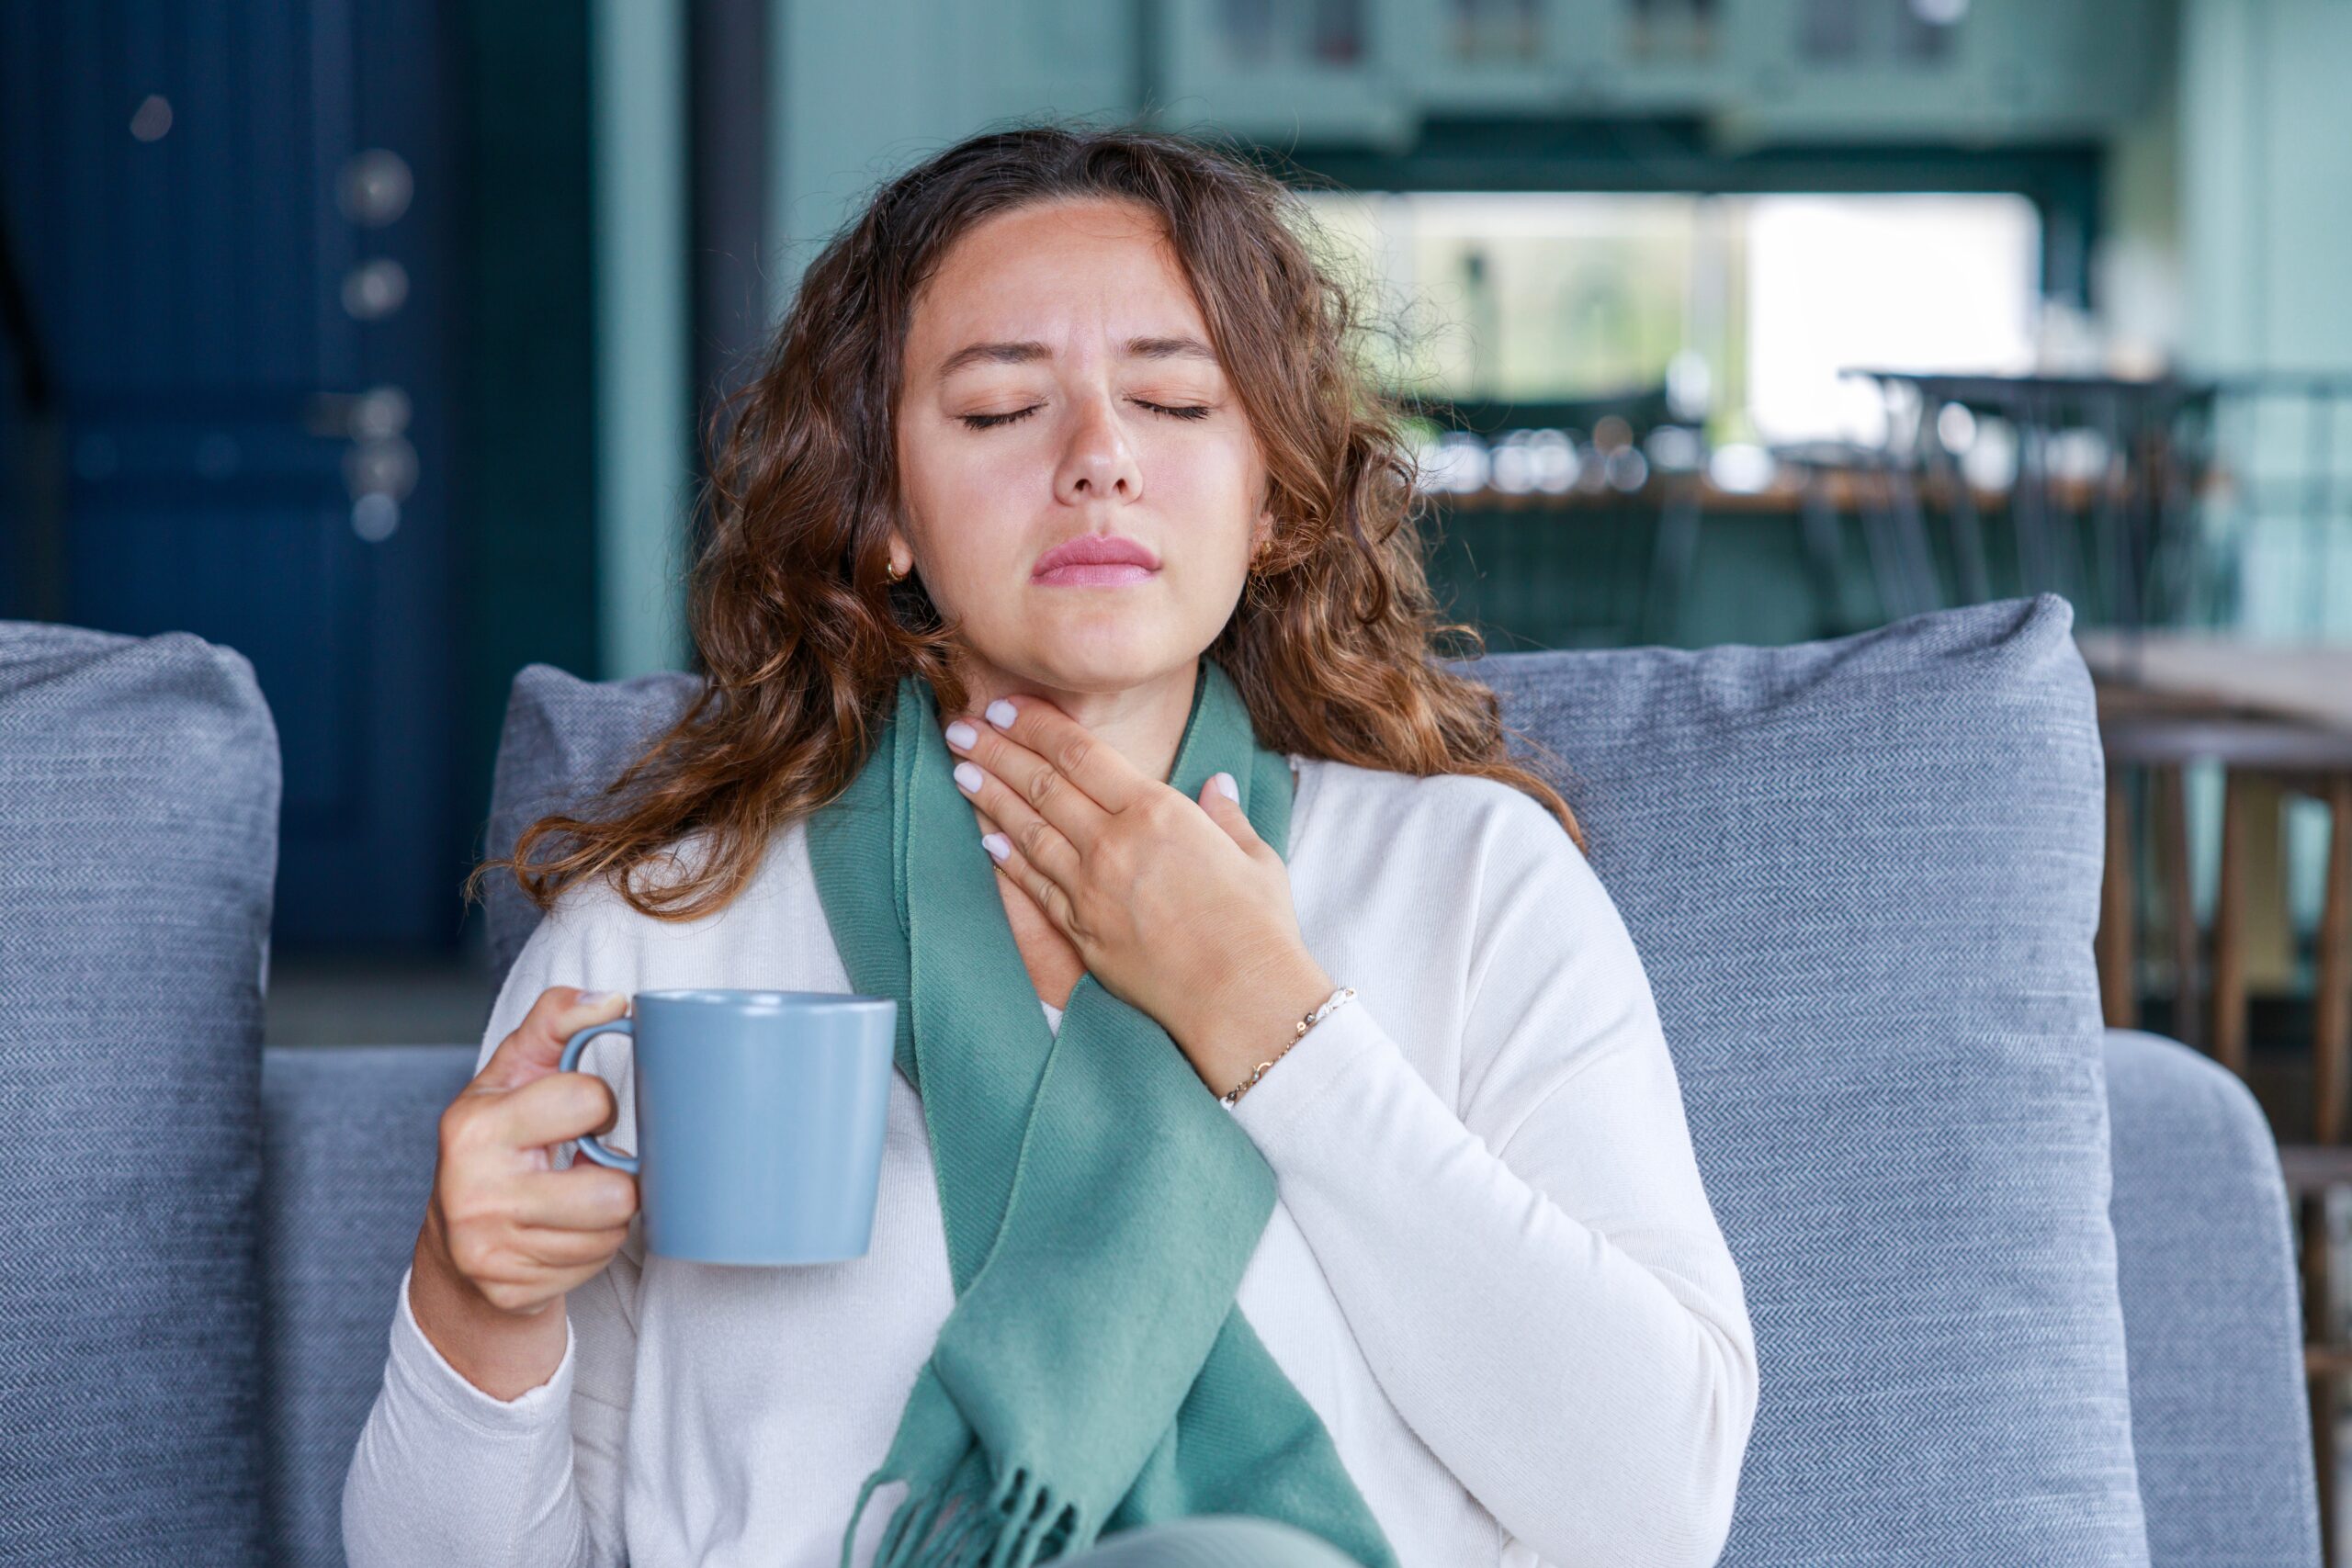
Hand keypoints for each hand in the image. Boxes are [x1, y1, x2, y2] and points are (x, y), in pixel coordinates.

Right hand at [421, 987, 641, 1316]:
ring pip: (610, 1230)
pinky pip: (594, 1264)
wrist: (455, 1238)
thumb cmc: (496, 1140)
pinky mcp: (510, 1290)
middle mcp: (475, 1192)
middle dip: (615, 1174)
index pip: (587, 1100)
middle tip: (585, 1164)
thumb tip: (610, 1001)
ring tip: (577, 1197)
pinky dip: (592, 1248)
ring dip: (608, 1213)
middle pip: (612, 1191)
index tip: (580, 1113)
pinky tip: (565, 1231)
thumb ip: (555, 1023)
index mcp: (477, 1127)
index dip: (598, 1105)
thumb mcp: (513, 1072)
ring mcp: (490, 1249)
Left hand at [942, 694, 1335, 1094]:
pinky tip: (986, 837)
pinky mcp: (1080, 931)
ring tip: (960, 771)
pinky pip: (1033, 885)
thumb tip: (1216, 787)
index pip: (1079, 753)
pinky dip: (1006, 859)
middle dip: (996, 751)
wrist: (1240, 998)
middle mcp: (1113, 843)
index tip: (1006, 706)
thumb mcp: (1254, 856)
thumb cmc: (1258, 926)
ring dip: (989, 797)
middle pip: (1041, 785)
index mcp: (1157, 811)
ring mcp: (1090, 889)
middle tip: (961, 728)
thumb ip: (1225, 815)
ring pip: (1026, 831)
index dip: (1036, 725)